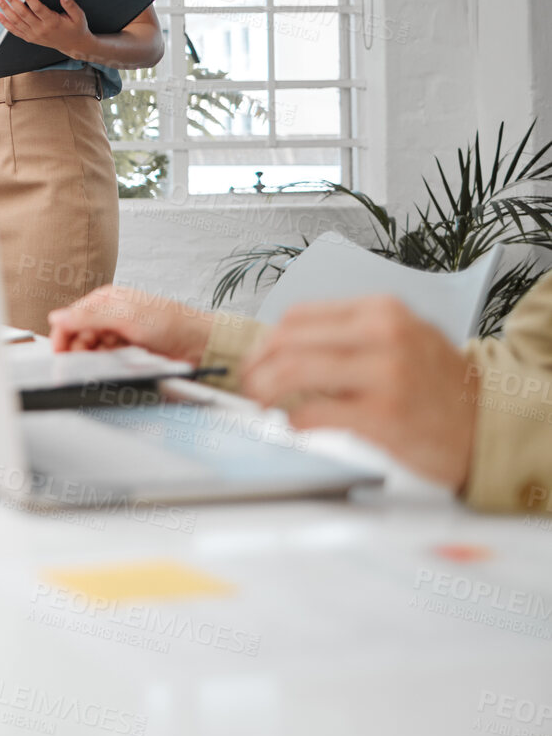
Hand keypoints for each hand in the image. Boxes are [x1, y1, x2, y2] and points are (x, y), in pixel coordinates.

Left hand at [0, 0, 96, 60]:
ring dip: (5, 9)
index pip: (37, 8)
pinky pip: (14, 31)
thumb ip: (71, 5)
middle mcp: (41, 30)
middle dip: (11, 1)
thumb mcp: (79, 16)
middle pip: (22, 14)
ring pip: (16, 21)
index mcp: (53, 22)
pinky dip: (5, 22)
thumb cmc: (77, 27)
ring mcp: (34, 35)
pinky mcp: (30, 38)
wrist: (74, 45)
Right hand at [47, 285, 214, 364]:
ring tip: (103, 364)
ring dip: (93, 359)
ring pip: (92, 350)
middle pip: (79, 335)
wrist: (200, 345)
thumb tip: (58, 317)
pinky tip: (114, 366)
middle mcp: (110, 315)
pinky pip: (106, 360)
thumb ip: (89, 316)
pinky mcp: (127, 352)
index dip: (63, 334)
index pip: (72, 316)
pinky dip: (106, 365)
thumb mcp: (126, 316)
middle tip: (80, 364)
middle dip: (78, 349)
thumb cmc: (172, 324)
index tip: (59, 353)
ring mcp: (118, 335)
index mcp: (106, 299)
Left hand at [240, 296, 477, 488]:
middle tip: (248, 386)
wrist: (487, 424)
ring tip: (262, 404)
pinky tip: (296, 424)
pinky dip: (293, 420)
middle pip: (288, 342)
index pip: (298, 316)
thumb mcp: (399, 338)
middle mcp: (383, 335)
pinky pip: (314, 413)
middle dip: (255, 366)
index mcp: (381, 312)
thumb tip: (280, 346)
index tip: (254, 360)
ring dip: (264, 391)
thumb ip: (346, 336)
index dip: (265, 341)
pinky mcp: (383, 415)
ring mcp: (385, 374)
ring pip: (293, 372)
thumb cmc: (435, 386)